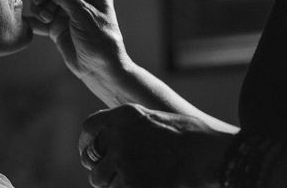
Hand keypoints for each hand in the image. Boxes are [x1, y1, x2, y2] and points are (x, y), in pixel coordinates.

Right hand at [23, 0, 130, 82]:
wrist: (101, 71)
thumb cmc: (101, 42)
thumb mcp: (84, 16)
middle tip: (38, 1)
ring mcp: (66, 11)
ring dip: (39, 6)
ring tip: (45, 18)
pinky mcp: (56, 26)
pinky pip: (40, 17)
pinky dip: (34, 19)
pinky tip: (30, 23)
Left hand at [78, 104, 233, 187]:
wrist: (210, 154)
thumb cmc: (190, 137)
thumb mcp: (152, 119)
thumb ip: (128, 127)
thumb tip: (111, 142)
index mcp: (121, 116)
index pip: (89, 128)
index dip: (86, 142)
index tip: (89, 153)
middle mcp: (117, 136)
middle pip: (91, 157)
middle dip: (98, 168)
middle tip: (108, 175)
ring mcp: (123, 160)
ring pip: (99, 179)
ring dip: (110, 183)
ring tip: (126, 182)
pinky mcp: (131, 183)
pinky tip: (140, 185)